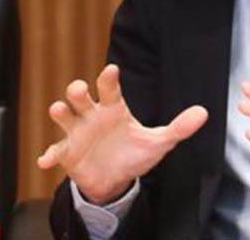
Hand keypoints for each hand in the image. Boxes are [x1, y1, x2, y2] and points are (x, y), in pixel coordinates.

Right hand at [37, 64, 207, 204]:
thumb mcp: (158, 142)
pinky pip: (55, 152)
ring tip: (59, 110)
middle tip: (80, 90)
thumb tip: (204, 113)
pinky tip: (45, 161)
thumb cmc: (134, 153)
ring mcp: (77, 133)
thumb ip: (179, 127)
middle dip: (77, 91)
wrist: (116, 179)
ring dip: (60, 112)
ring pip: (63, 116)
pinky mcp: (67, 152)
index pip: (109, 88)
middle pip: (80, 97)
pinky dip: (49, 155)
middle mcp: (91, 115)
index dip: (109, 79)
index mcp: (113, 108)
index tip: (112, 70)